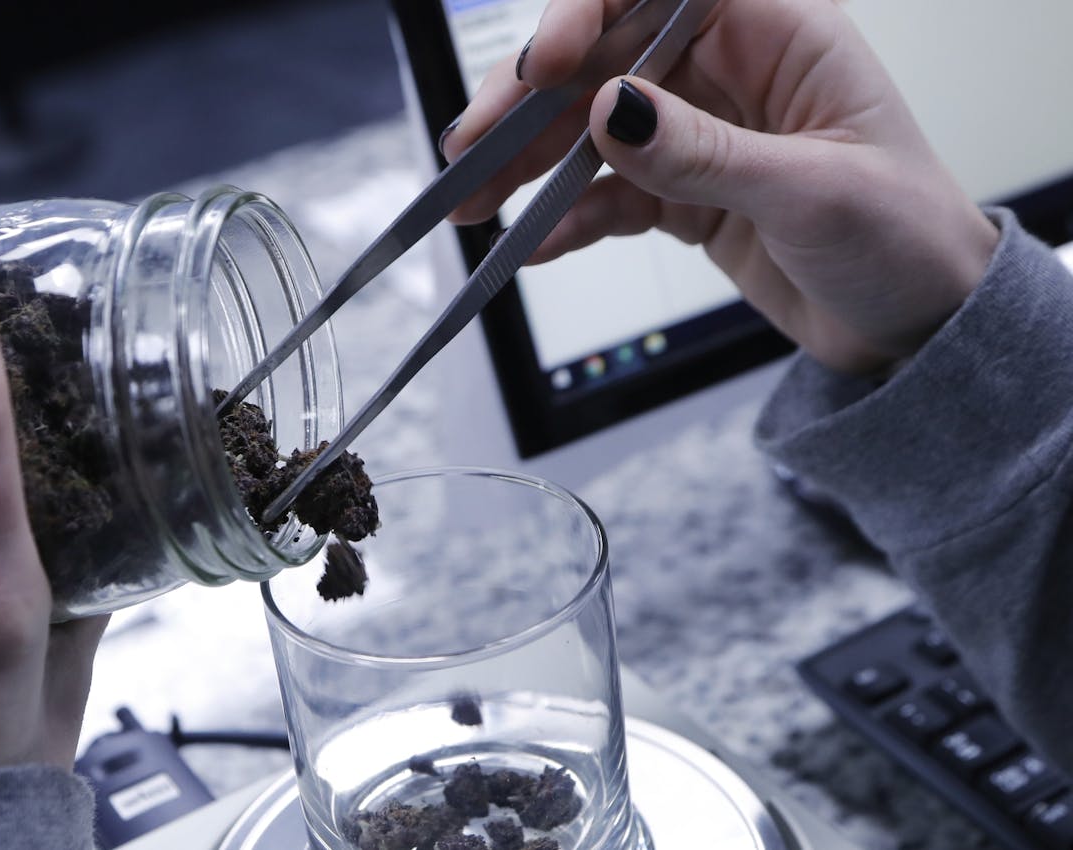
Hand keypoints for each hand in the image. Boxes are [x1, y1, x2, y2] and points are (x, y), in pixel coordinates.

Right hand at [442, 0, 999, 373]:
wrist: (918, 327)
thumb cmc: (905, 241)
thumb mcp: (812, 193)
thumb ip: (705, 153)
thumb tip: (610, 110)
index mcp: (777, 35)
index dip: (593, 9)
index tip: (549, 62)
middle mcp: (727, 72)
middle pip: (605, 60)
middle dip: (529, 101)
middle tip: (470, 148)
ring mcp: (699, 134)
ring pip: (590, 128)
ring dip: (527, 163)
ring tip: (473, 202)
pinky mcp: (682, 193)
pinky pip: (607, 194)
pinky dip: (566, 218)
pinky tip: (531, 243)